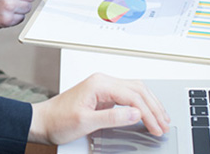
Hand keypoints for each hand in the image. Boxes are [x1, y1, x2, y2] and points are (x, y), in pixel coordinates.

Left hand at [28, 73, 169, 144]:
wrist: (44, 121)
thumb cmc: (59, 120)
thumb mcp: (86, 122)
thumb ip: (112, 117)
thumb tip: (136, 113)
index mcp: (99, 84)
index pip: (132, 95)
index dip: (148, 113)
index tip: (158, 128)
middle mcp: (102, 81)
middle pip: (137, 89)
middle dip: (154, 107)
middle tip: (165, 125)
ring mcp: (103, 87)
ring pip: (135, 89)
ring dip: (150, 104)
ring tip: (162, 120)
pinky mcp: (103, 95)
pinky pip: (128, 95)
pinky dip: (141, 104)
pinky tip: (147, 113)